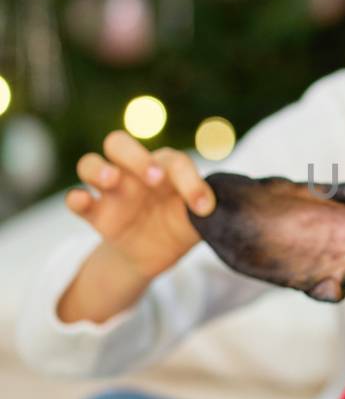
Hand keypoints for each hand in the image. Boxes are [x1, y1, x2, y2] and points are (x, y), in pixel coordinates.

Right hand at [66, 129, 216, 283]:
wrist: (156, 254)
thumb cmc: (180, 224)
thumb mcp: (197, 220)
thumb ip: (206, 211)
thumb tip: (217, 208)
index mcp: (163, 167)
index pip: (173, 160)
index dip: (190, 180)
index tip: (203, 208)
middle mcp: (133, 172)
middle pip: (118, 143)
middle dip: (136, 157)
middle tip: (155, 179)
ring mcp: (111, 191)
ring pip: (89, 163)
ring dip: (99, 169)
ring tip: (112, 181)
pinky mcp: (96, 214)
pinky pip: (74, 199)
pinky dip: (75, 198)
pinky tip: (83, 200)